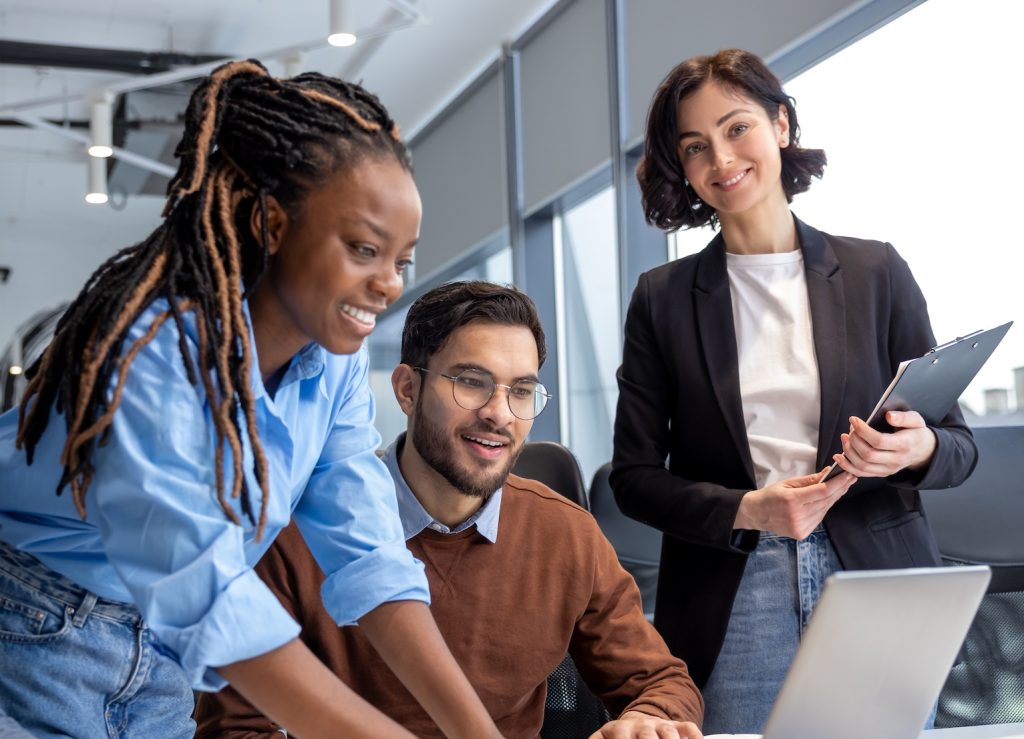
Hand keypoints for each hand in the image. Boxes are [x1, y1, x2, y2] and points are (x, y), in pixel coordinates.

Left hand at [589, 711, 702, 738]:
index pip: (621, 737)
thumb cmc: (620, 737)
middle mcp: (643, 725)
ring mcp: (661, 725)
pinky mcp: (677, 726)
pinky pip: (689, 728)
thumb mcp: (604, 738)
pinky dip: (695, 736)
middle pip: (647, 735)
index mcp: (621, 729)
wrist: (639, 720)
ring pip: (670, 732)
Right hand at [733, 468, 855, 539]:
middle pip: (826, 501)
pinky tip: (827, 500)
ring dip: (834, 498)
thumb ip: (809, 480)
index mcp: (791, 500)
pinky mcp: (802, 533)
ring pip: (825, 510)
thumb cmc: (770, 496)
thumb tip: (828, 472)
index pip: (822, 491)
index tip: (848, 475)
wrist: (756, 514)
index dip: (838, 483)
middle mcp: (797, 515)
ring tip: (841, 488)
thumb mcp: (787, 483)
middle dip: (840, 489)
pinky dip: (824, 508)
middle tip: (850, 479)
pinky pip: (819, 519)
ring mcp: (800, 526)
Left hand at [832, 411, 936, 477]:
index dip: (863, 431)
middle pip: (868, 454)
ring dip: (848, 451)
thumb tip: (888, 416)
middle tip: (850, 428)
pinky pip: (861, 474)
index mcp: (905, 445)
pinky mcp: (881, 473)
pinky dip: (847, 466)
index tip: (853, 419)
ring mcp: (888, 469)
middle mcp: (896, 460)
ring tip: (844, 437)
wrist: (922, 451)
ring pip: (862, 466)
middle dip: (854, 440)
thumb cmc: (915, 432)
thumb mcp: (916, 420)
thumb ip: (903, 417)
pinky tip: (838, 456)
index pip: (879, 441)